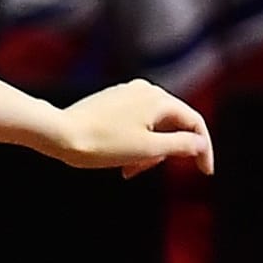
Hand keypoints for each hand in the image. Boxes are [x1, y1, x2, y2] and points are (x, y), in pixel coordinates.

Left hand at [49, 81, 213, 177]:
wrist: (58, 134)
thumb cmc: (103, 143)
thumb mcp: (148, 149)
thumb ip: (181, 145)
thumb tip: (200, 143)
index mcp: (159, 99)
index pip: (195, 123)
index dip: (203, 149)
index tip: (204, 172)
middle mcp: (146, 89)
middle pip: (172, 126)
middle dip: (163, 153)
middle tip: (140, 171)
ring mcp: (127, 93)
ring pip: (152, 127)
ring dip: (147, 151)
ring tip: (126, 169)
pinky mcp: (112, 101)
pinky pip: (135, 123)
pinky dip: (134, 143)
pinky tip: (118, 160)